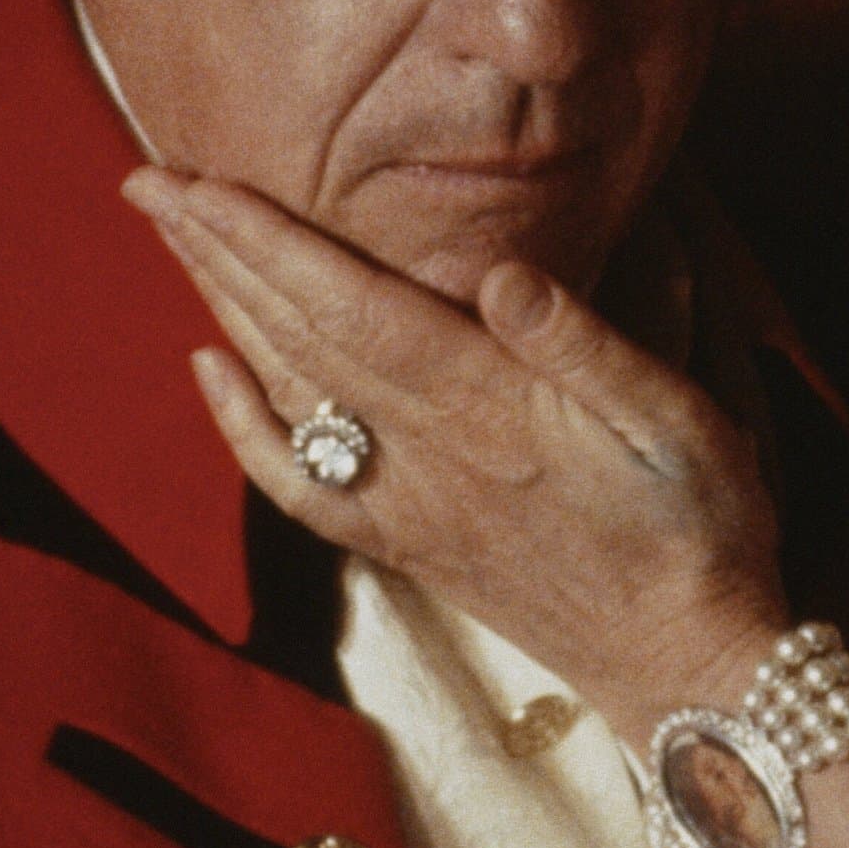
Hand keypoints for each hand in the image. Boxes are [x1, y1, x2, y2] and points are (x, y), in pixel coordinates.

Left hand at [121, 169, 789, 718]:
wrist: (689, 668)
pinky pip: (298, 485)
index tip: (198, 182)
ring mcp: (405, 504)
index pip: (349, 305)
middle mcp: (426, 455)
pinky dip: (241, 427)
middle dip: (218, 255)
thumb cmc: (701, 531)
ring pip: (287, 392)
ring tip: (174, 240)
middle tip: (148, 180)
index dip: (267, 241)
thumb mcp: (680, 421)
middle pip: (296, 337)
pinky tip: (210, 374)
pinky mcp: (405, 543)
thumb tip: (503, 269)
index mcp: (486, 409)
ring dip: (222, 311)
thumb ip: (586, 343)